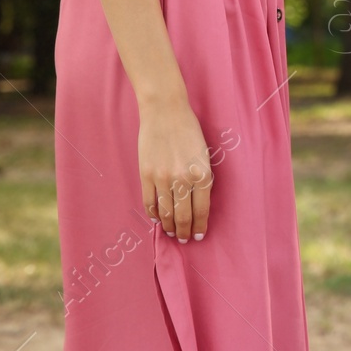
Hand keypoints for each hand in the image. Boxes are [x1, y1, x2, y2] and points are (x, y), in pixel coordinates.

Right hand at [138, 98, 213, 242]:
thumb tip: (198, 203)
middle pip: (183, 217)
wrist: (165, 111)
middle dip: (183, 232)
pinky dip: (153, 214)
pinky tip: (157, 218)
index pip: (201, 211)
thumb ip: (202, 178)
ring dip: (168, 227)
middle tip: (183, 239)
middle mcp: (183, 180)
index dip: (199, 227)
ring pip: (165, 213)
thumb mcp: (205, 155)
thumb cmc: (189, 130)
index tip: (198, 236)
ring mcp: (163, 178)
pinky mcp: (146, 174)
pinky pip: (149, 202)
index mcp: (202, 174)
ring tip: (170, 232)